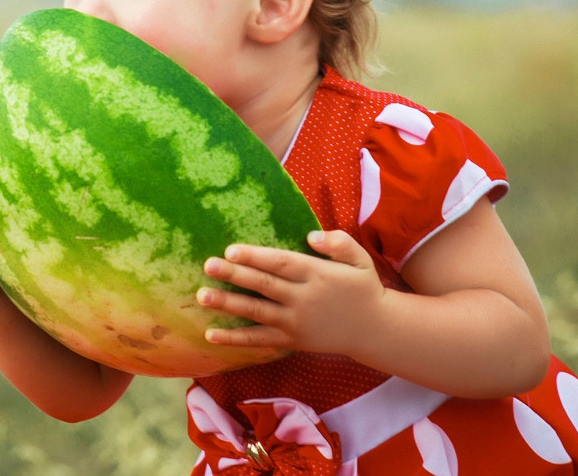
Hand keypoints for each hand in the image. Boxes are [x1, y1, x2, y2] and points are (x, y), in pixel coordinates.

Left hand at [196, 230, 384, 354]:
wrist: (375, 330)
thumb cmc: (363, 288)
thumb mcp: (360, 259)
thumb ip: (338, 243)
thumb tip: (310, 236)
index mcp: (317, 274)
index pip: (281, 263)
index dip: (255, 257)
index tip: (231, 250)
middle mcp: (303, 298)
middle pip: (264, 285)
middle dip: (234, 276)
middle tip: (208, 266)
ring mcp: (296, 322)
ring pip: (257, 312)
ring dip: (228, 304)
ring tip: (202, 296)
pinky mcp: (292, 341)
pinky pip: (260, 341)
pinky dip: (235, 340)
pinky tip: (211, 336)